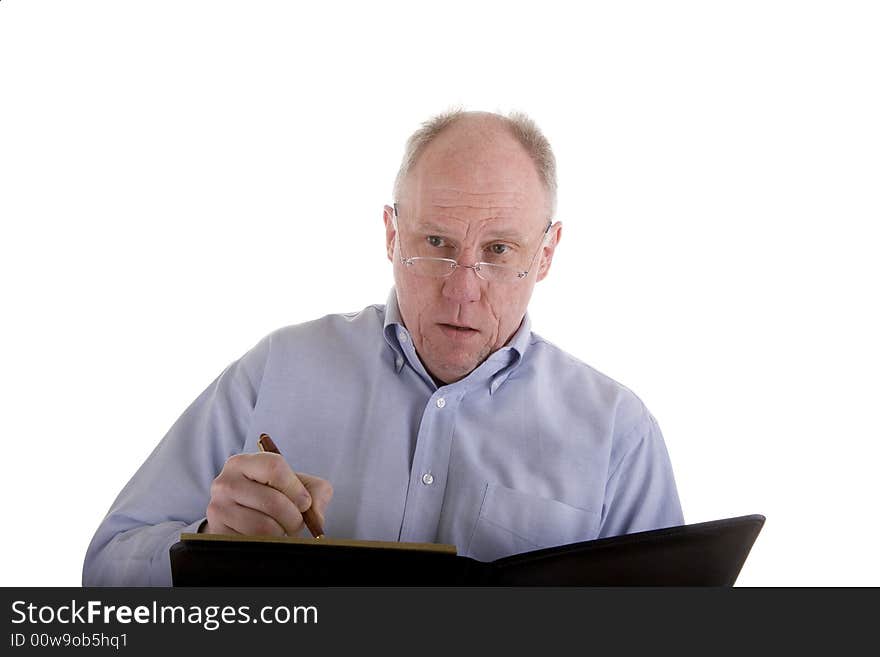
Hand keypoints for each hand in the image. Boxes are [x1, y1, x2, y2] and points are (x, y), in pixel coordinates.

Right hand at [202, 452, 332, 535]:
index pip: (274, 467)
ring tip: (282, 530)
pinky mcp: (217, 532)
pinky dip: (267, 544)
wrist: (242, 518)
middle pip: (272, 501)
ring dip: (281, 533)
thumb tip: (316, 517)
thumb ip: (316, 492)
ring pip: (263, 526)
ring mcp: (217, 508)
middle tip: (296, 523)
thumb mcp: (296, 486)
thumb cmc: (274, 497)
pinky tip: (266, 538)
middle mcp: (225, 482)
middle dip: (293, 517)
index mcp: (243, 462)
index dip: (296, 488)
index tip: (305, 503)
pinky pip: (252, 543)